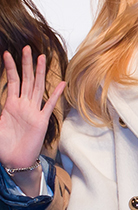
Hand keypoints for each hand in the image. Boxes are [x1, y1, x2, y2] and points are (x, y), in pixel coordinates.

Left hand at [0, 47, 64, 194]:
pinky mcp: (41, 121)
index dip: (10, 67)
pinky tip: (60, 83)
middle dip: (26, 63)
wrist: (15, 161)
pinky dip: (55, 94)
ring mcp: (33, 112)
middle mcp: (23, 105)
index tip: (7, 53)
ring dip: (39, 72)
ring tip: (41, 57)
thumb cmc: (3, 147)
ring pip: (37, 87)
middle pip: (26, 79)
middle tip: (27, 48)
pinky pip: (49, 105)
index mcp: (10, 105)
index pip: (12, 81)